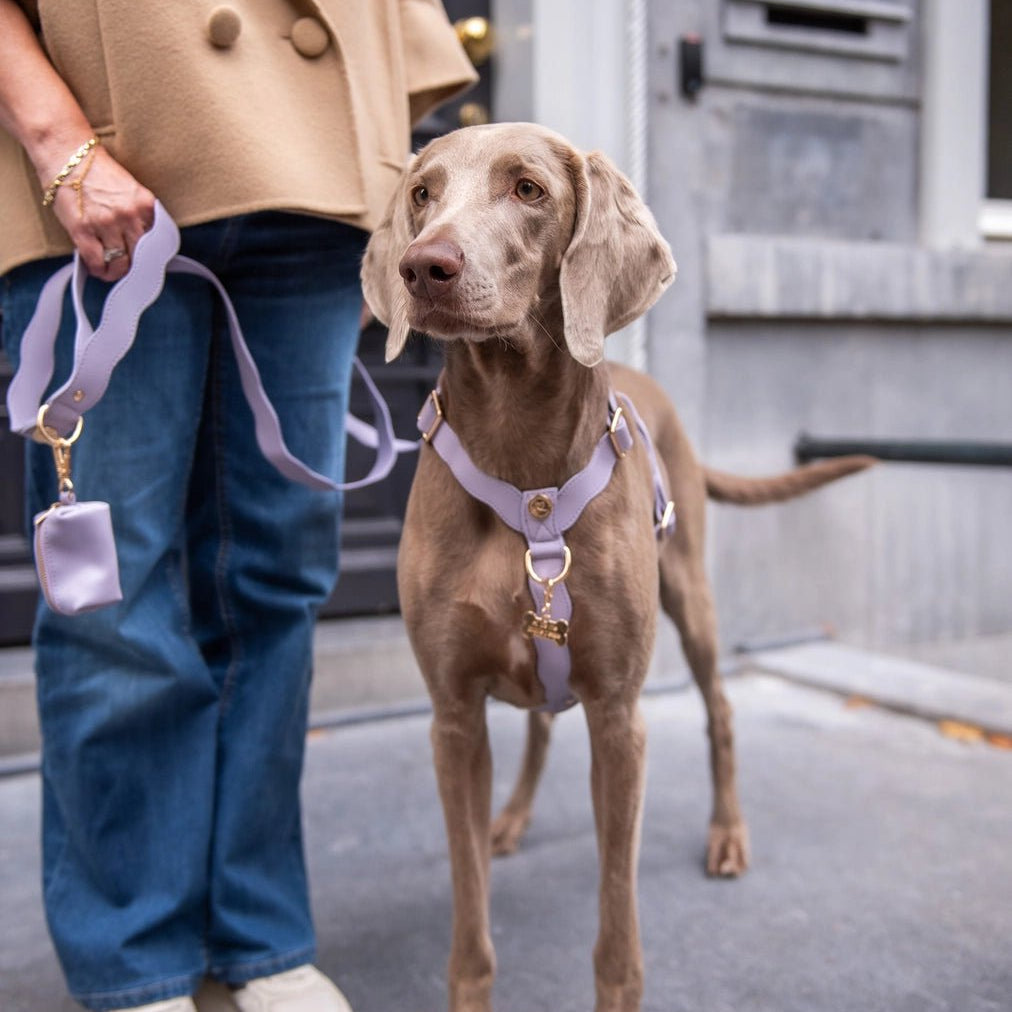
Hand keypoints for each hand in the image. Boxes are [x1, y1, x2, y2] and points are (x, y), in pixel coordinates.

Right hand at [48, 145, 155, 279]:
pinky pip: (97, 261)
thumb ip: (139, 215)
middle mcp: (128, 215)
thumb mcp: (130, 191)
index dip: (151, 256)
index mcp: (144, 205)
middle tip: (128, 268)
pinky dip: (98, 270)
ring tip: (111, 270)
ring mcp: (106, 224)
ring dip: (116, 271)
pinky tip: (97, 269)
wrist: (67, 154)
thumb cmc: (97, 172)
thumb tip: (142, 244)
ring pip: (120, 263)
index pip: (157, 242)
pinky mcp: (83, 230)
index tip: (147, 262)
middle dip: (135, 266)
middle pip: (141, 256)